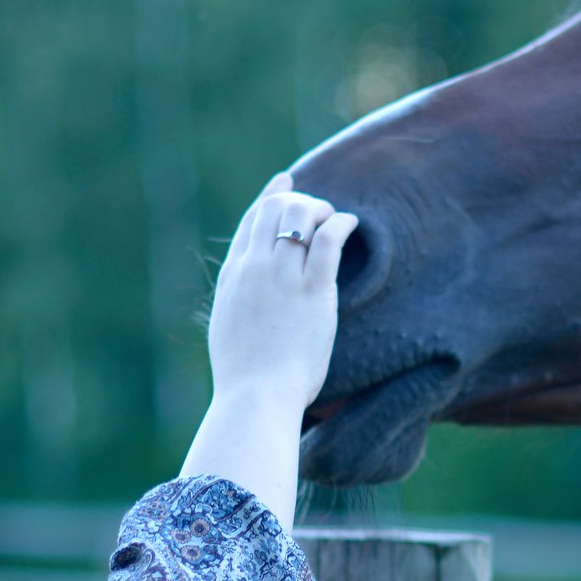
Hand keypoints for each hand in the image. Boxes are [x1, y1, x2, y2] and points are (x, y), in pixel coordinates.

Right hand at [203, 173, 357, 411]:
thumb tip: (248, 296)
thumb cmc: (246, 377)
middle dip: (298, 200)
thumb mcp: (228, 329)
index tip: (285, 182)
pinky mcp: (312, 291)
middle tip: (319, 212)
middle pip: (274, 210)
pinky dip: (341, 224)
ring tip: (335, 220)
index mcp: (233, 277)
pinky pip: (328, 239)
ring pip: (300, 217)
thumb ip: (238, 302)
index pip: (250, 221)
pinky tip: (352, 225)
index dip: (269, 196)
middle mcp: (254, 269)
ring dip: (321, 210)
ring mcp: (282, 278)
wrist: (255, 397)